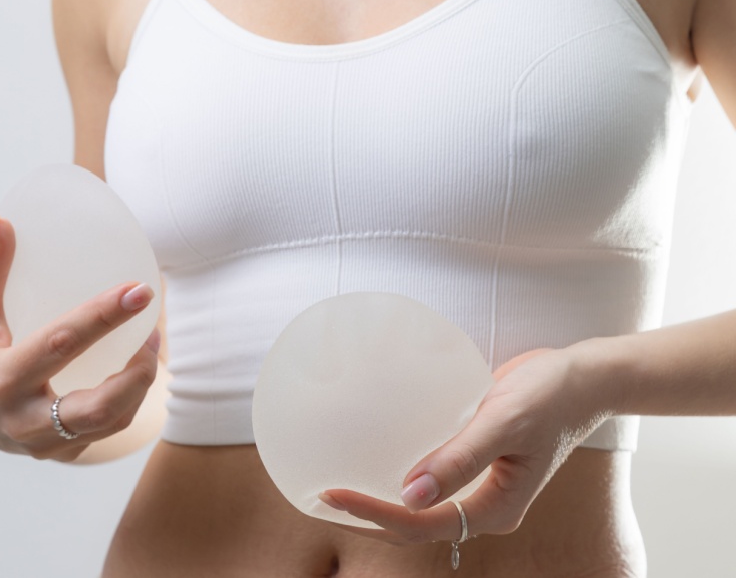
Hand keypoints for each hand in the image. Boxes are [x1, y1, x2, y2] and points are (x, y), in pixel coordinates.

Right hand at [0, 217, 160, 462]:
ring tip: (149, 343)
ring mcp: (45, 444)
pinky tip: (137, 368)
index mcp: (1, 380)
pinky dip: (131, 399)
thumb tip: (1, 224)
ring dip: (140, 382)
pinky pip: (110, 430)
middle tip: (154, 329)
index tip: (139, 291)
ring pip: (111, 422)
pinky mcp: (64, 454)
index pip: (60, 344)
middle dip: (137, 369)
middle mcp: (23, 420)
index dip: (102, 317)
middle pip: (96, 405)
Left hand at [318, 343, 610, 543]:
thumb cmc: (549, 397)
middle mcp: (482, 504)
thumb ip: (459, 459)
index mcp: (494, 509)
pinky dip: (396, 467)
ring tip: (334, 479)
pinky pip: (427, 472)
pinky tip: (369, 449)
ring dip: (378, 497)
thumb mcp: (503, 423)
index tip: (331, 493)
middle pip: (413, 523)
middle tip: (319, 493)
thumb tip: (409, 494)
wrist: (582, 377)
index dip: (373, 514)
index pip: (420, 524)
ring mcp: (476, 483)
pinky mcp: (470, 458)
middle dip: (367, 515)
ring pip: (417, 502)